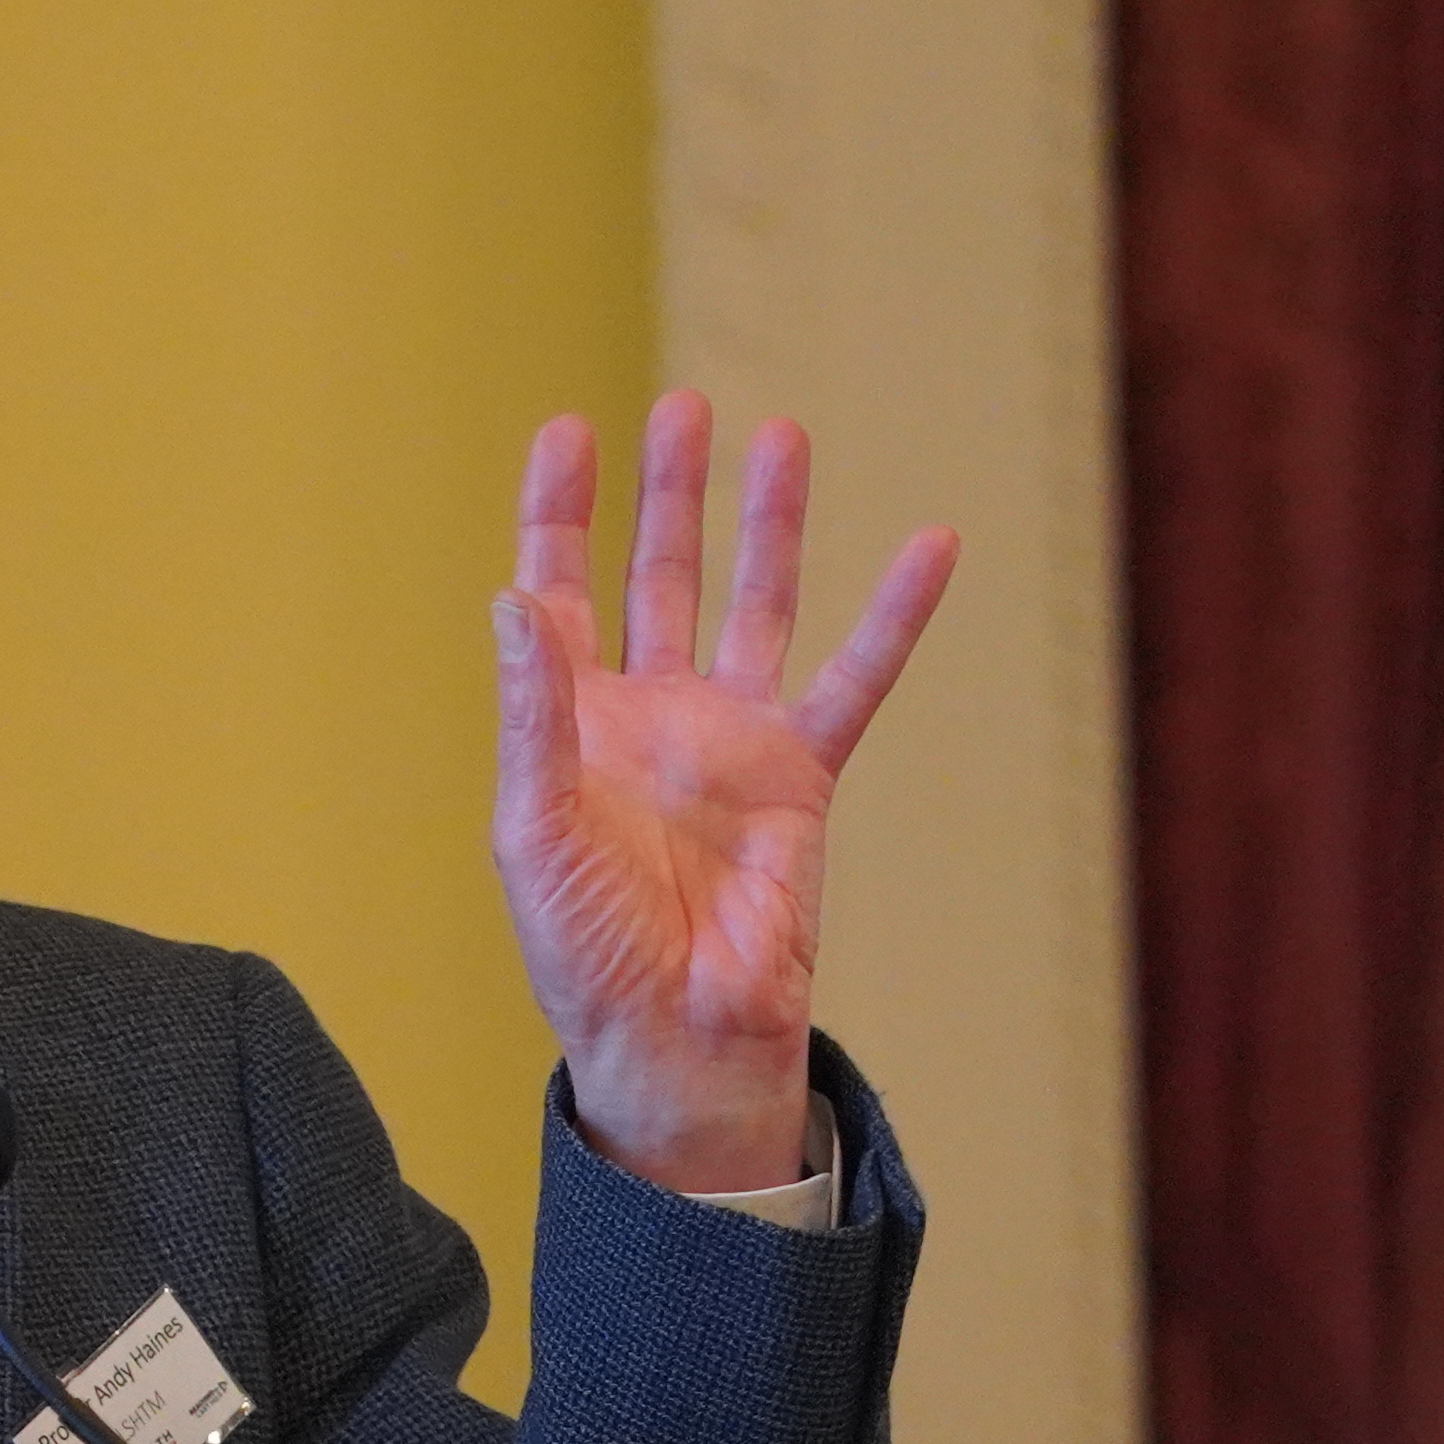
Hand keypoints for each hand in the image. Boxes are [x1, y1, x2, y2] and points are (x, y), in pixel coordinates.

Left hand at [490, 392, 954, 1194]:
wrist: (678, 1037)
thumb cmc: (587, 951)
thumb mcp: (534, 829)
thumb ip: (532, 712)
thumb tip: (513, 599)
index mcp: (570, 725)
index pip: (558, 593)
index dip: (558, 514)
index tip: (567, 431)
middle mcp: (651, 716)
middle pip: (659, 576)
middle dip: (667, 493)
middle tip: (680, 407)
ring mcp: (731, 739)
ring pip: (754, 602)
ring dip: (765, 523)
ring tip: (781, 434)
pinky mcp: (802, 773)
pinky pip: (856, 676)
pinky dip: (895, 613)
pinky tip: (930, 543)